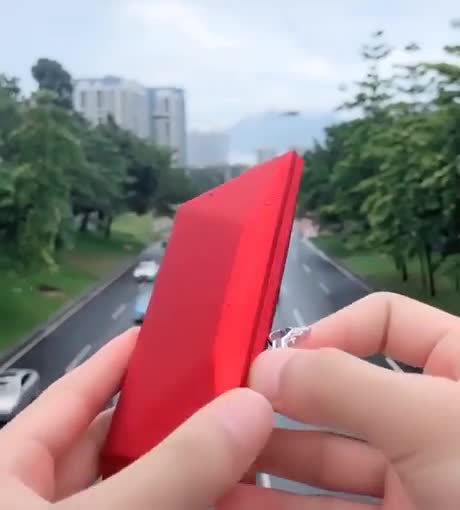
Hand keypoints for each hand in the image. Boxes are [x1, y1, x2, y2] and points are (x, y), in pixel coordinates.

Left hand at [0, 328, 272, 509]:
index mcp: (12, 471)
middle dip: (186, 420)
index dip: (125, 359)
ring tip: (260, 444)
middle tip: (240, 395)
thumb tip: (252, 408)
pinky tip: (251, 500)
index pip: (76, 393)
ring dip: (211, 473)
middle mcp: (52, 500)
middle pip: (129, 443)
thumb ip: (169, 469)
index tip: (176, 335)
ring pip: (159, 491)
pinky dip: (214, 509)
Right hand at [221, 292, 459, 509]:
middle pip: (342, 395)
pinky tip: (236, 503)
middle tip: (226, 422)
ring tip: (216, 468)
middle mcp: (428, 421)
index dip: (332, 331)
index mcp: (455, 370)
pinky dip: (282, 508)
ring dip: (271, 462)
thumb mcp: (430, 421)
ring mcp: (410, 483)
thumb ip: (343, 385)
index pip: (386, 322)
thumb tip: (263, 365)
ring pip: (328, 460)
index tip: (281, 364)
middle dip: (282, 406)